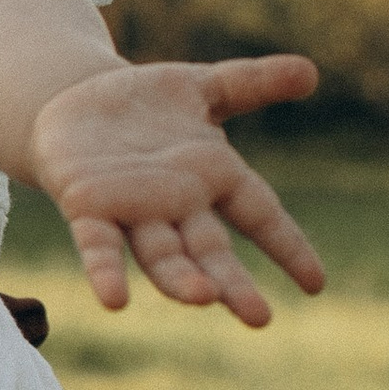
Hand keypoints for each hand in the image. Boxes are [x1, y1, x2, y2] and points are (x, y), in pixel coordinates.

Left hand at [28, 56, 325, 325]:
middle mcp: (178, 206)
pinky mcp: (87, 208)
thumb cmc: (144, 105)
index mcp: (213, 178)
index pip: (260, 215)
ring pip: (161, 254)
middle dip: (231, 283)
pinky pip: (99, 245)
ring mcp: (133, 212)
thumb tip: (311, 71)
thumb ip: (251, 84)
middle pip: (211, 251)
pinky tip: (116, 300)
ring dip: (179, 279)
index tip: (316, 284)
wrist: (72, 105)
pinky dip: (106, 272)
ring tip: (202, 298)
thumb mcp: (201, 88)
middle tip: (259, 318)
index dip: (287, 247)